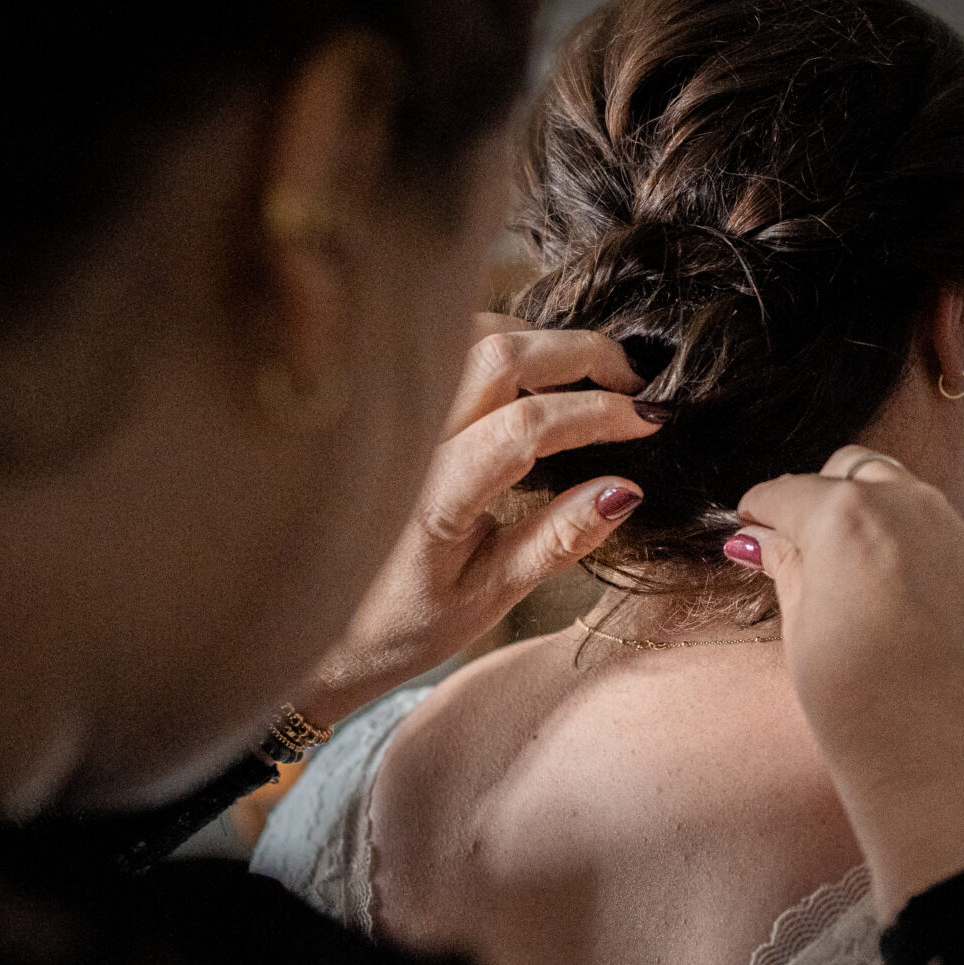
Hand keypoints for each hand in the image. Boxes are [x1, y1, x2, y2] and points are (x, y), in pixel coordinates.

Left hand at [295, 315, 660, 723]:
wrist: (314, 629)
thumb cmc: (401, 625)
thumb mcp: (490, 598)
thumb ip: (556, 540)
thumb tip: (625, 490)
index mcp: (432, 500)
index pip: (525, 426)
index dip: (597, 413)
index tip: (649, 421)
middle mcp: (404, 444)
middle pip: (500, 353)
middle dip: (581, 353)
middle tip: (633, 382)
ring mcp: (388, 418)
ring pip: (469, 336)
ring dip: (538, 341)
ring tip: (586, 378)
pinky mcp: (384, 409)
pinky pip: (443, 347)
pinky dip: (497, 344)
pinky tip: (528, 376)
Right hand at [726, 445, 963, 916]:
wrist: (955, 772)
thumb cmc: (864, 713)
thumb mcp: (803, 637)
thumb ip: (787, 569)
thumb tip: (761, 537)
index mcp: (847, 516)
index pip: (787, 492)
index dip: (759, 511)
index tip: (747, 529)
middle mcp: (910, 507)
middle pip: (852, 474)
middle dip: (819, 498)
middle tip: (794, 550)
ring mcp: (959, 535)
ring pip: (903, 496)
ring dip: (868, 517)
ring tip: (843, 578)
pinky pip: (939, 535)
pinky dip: (908, 547)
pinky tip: (892, 602)